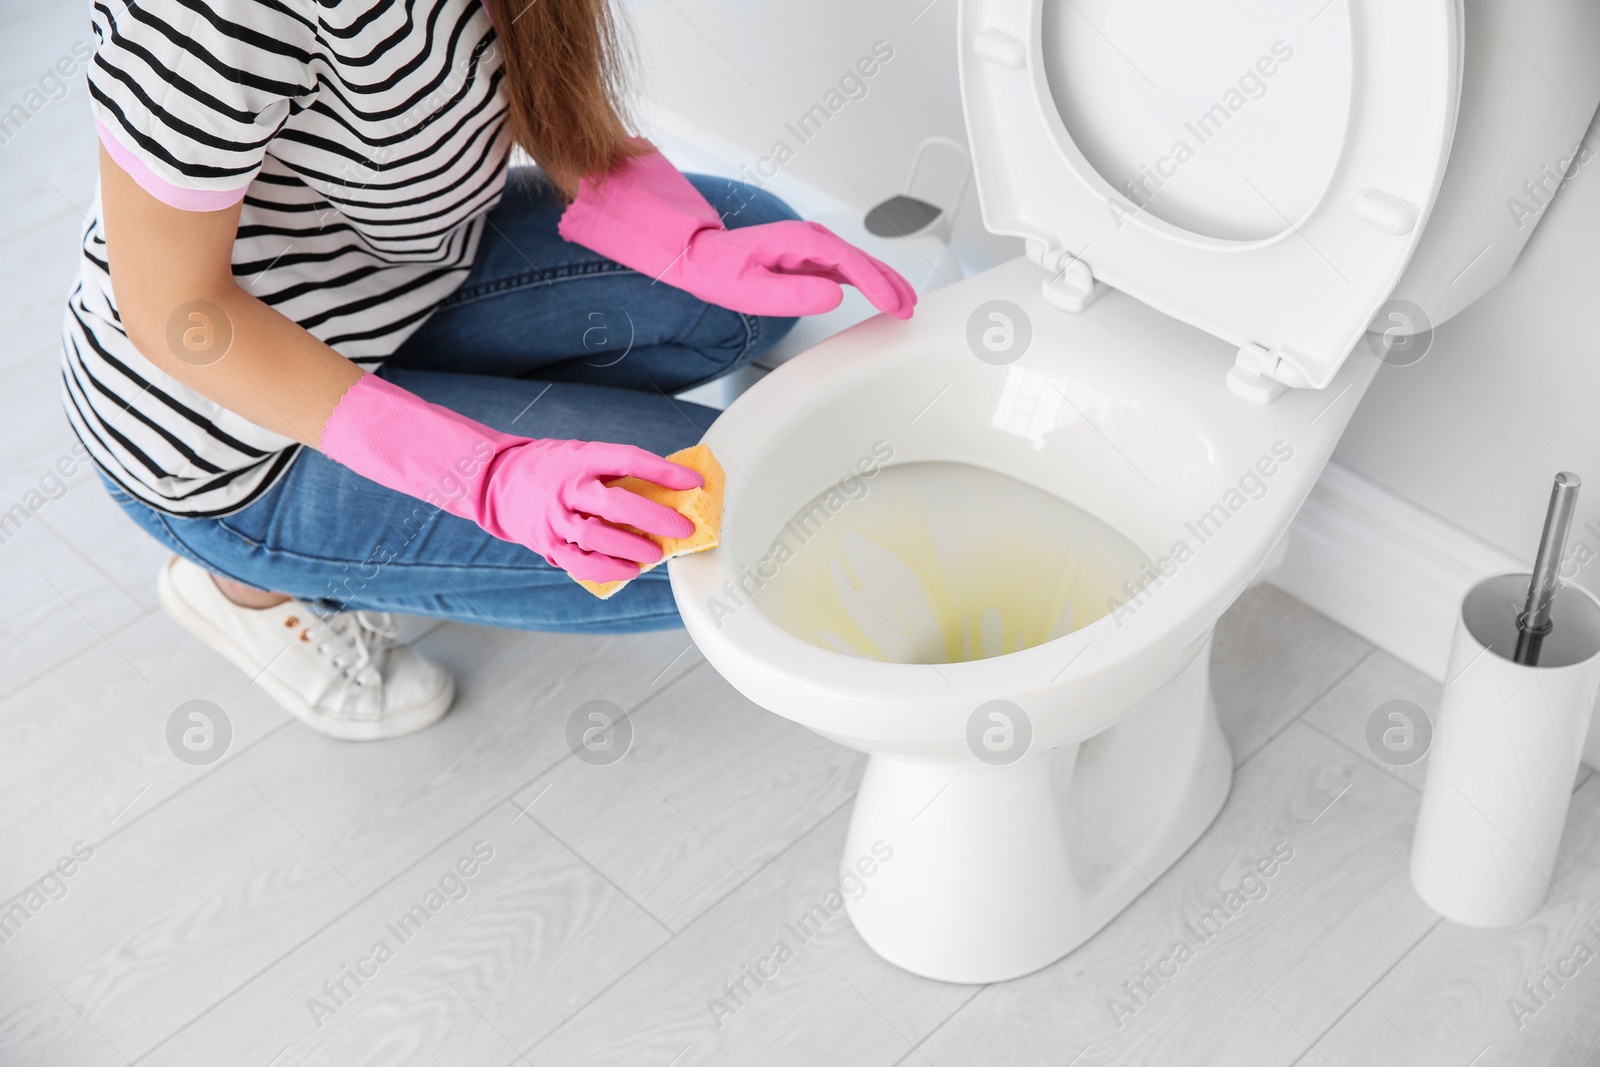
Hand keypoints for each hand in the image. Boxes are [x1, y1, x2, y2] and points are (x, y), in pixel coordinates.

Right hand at [482, 438, 700, 581]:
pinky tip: (631, 570)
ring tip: (656, 554)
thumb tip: (669, 487)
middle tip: (682, 528)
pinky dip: (608, 569)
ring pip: (597, 537)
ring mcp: (555, 518)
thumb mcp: (583, 455)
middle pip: (615, 503)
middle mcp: (567, 488)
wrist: (497, 481)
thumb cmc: (553, 468)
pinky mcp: (547, 544)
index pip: (629, 460)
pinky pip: (580, 562)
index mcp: (582, 458)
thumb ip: (617, 471)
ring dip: (632, 547)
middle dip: (654, 518)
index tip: (694, 481)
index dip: (664, 471)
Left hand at [675, 219, 916, 319]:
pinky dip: (869, 282)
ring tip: (905, 304)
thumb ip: (792, 294)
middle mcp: (811, 240)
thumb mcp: (750, 289)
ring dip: (885, 282)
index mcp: (800, 241)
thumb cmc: (720, 270)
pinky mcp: (812, 260)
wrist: (701, 258)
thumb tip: (834, 296)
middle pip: (863, 259)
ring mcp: (813, 248)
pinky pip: (849, 270)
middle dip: (890, 283)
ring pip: (860, 264)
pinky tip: (881, 295)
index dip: (876, 284)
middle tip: (909, 307)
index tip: (893, 304)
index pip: (849, 262)